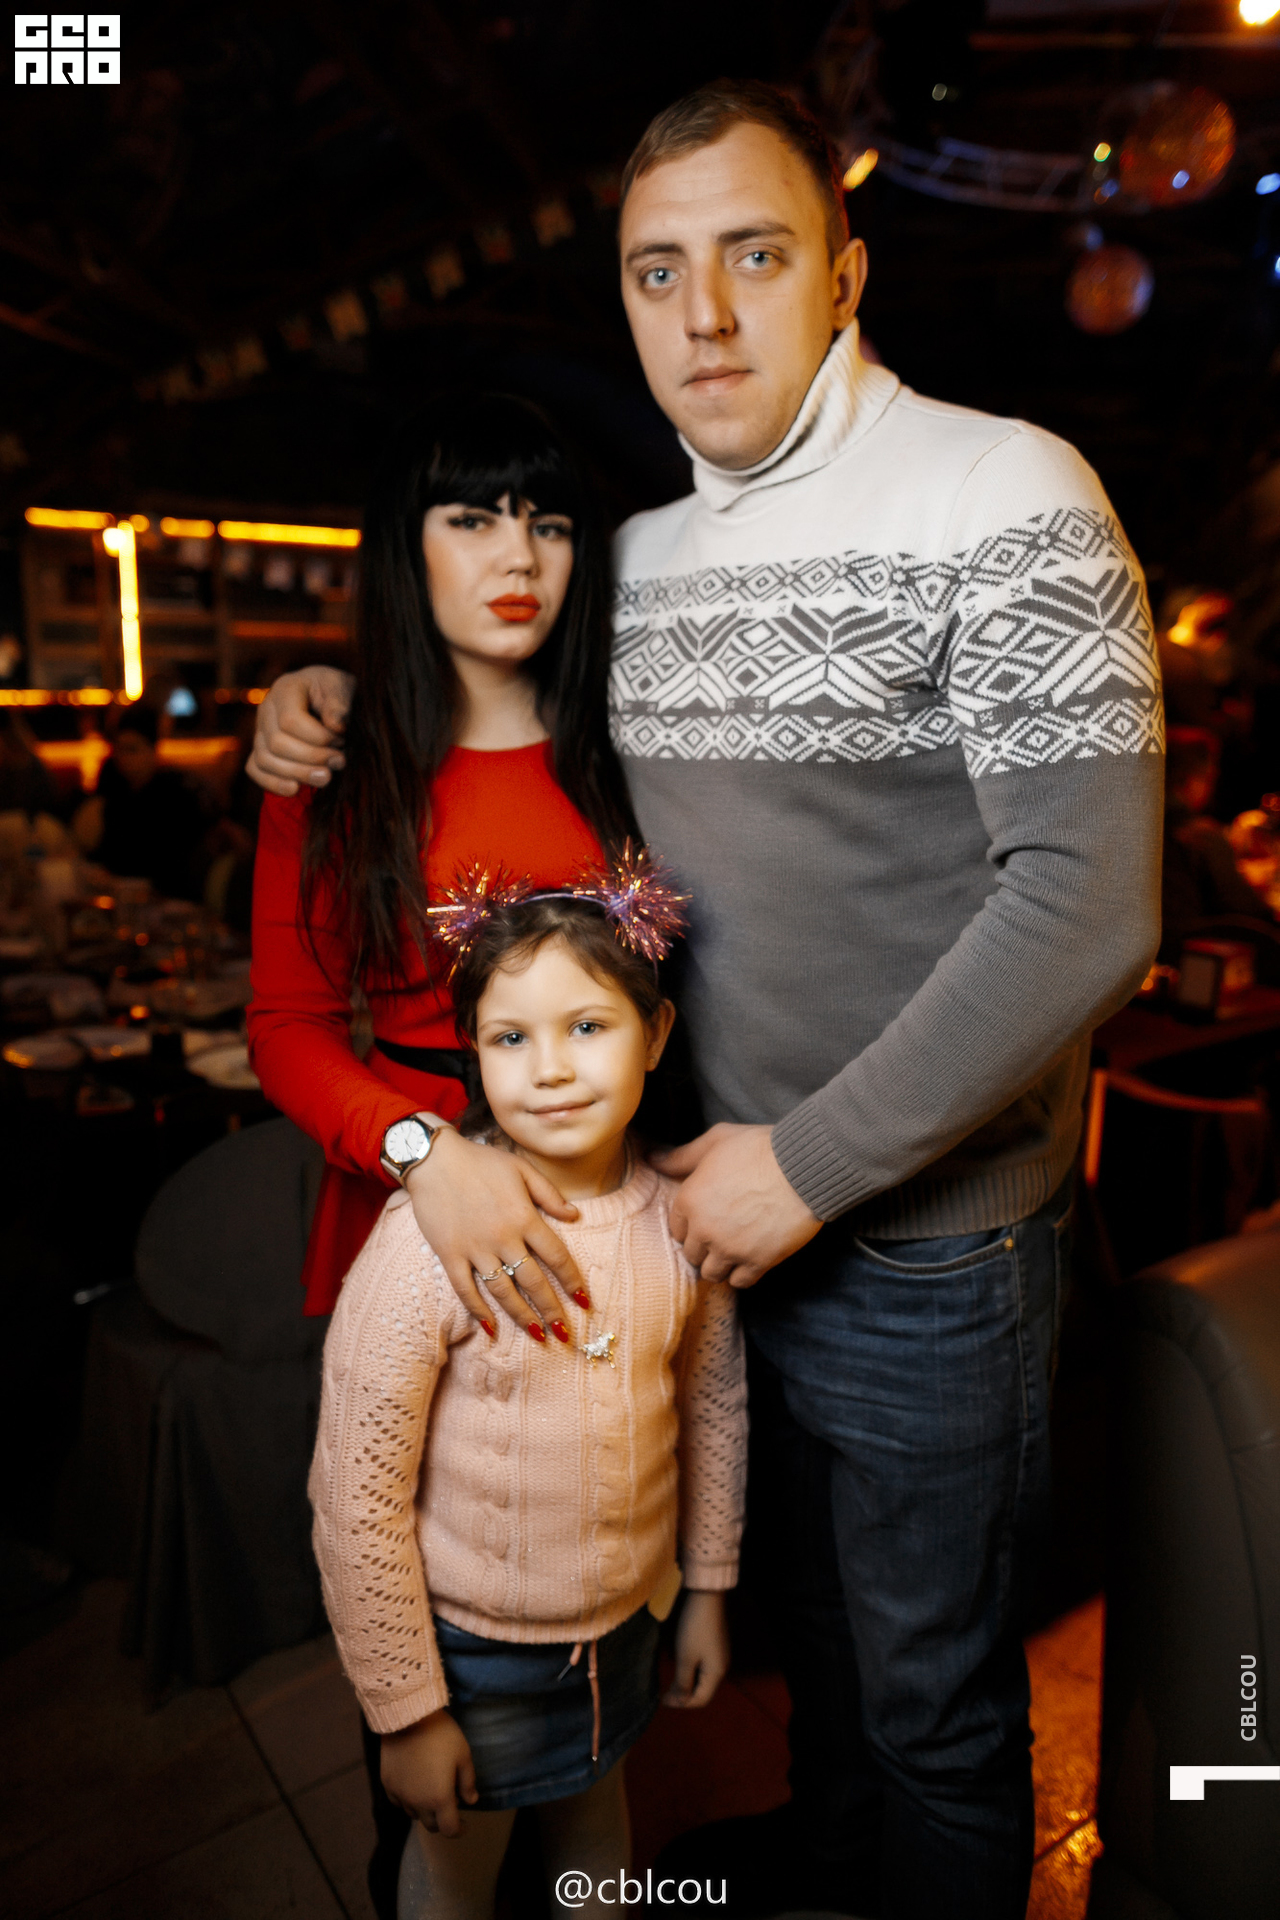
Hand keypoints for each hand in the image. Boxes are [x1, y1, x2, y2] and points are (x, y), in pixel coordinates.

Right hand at [246, 666, 353, 795]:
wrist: (324, 695)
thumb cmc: (334, 690)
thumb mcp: (342, 687)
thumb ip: (340, 704)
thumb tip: (335, 727)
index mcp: (285, 689)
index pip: (290, 720)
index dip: (318, 738)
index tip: (342, 740)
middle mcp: (266, 709)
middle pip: (277, 743)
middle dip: (312, 758)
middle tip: (340, 761)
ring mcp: (259, 730)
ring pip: (265, 759)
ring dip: (298, 774)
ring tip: (326, 777)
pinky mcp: (260, 748)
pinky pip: (254, 769)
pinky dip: (273, 783)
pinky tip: (296, 789)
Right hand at [381, 1709, 477, 1835]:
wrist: (409, 1717)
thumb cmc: (442, 1735)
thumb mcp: (463, 1755)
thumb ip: (468, 1782)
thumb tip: (471, 1800)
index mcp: (439, 1798)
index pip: (449, 1829)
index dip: (459, 1830)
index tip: (465, 1823)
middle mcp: (418, 1802)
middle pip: (431, 1825)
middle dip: (443, 1820)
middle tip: (450, 1805)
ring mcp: (401, 1795)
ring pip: (414, 1814)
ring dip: (425, 1810)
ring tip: (432, 1791)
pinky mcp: (388, 1784)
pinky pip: (399, 1801)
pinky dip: (409, 1800)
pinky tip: (415, 1785)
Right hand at [405, 1129, 588, 1339]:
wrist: (434, 1160)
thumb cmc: (481, 1161)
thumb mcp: (522, 1169)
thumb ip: (549, 1194)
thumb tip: (575, 1216)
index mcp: (524, 1217)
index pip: (557, 1257)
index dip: (572, 1282)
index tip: (583, 1301)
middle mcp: (503, 1237)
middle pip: (533, 1282)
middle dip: (552, 1310)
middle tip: (564, 1333)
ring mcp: (475, 1249)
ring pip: (503, 1291)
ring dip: (522, 1316)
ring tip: (537, 1335)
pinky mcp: (450, 1255)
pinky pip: (466, 1289)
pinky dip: (478, 1310)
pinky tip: (491, 1327)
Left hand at [654, 1123, 820, 1289]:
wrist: (803, 1167)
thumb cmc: (758, 1148)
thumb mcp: (715, 1141)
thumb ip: (681, 1156)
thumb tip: (652, 1159)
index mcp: (689, 1200)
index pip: (677, 1229)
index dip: (690, 1225)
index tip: (706, 1220)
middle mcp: (704, 1229)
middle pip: (692, 1254)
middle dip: (703, 1246)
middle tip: (721, 1236)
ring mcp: (730, 1249)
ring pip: (712, 1273)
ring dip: (720, 1264)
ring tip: (734, 1251)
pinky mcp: (758, 1261)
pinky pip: (740, 1282)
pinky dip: (742, 1274)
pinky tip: (751, 1259)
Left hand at [663, 1590, 729, 1708]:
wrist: (706, 1597)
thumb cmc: (694, 1629)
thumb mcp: (685, 1657)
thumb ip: (683, 1682)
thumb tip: (679, 1702)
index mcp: (716, 1673)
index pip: (700, 1700)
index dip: (682, 1704)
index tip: (663, 1701)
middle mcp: (722, 1667)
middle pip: (703, 1691)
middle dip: (684, 1695)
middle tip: (665, 1694)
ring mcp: (720, 1656)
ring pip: (703, 1678)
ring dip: (687, 1683)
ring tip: (670, 1683)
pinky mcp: (716, 1645)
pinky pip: (704, 1667)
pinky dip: (691, 1671)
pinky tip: (680, 1666)